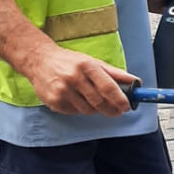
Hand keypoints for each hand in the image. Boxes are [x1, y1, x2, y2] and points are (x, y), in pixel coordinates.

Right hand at [23, 46, 137, 116]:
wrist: (39, 60)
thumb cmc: (69, 61)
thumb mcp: (93, 62)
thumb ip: (115, 73)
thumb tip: (135, 81)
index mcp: (87, 66)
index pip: (108, 87)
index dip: (120, 99)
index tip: (127, 106)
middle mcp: (74, 78)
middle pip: (99, 102)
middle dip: (111, 109)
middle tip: (117, 111)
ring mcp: (62, 91)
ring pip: (87, 110)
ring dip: (96, 109)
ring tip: (95, 102)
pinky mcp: (53, 101)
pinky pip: (74, 112)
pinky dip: (80, 109)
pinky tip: (78, 100)